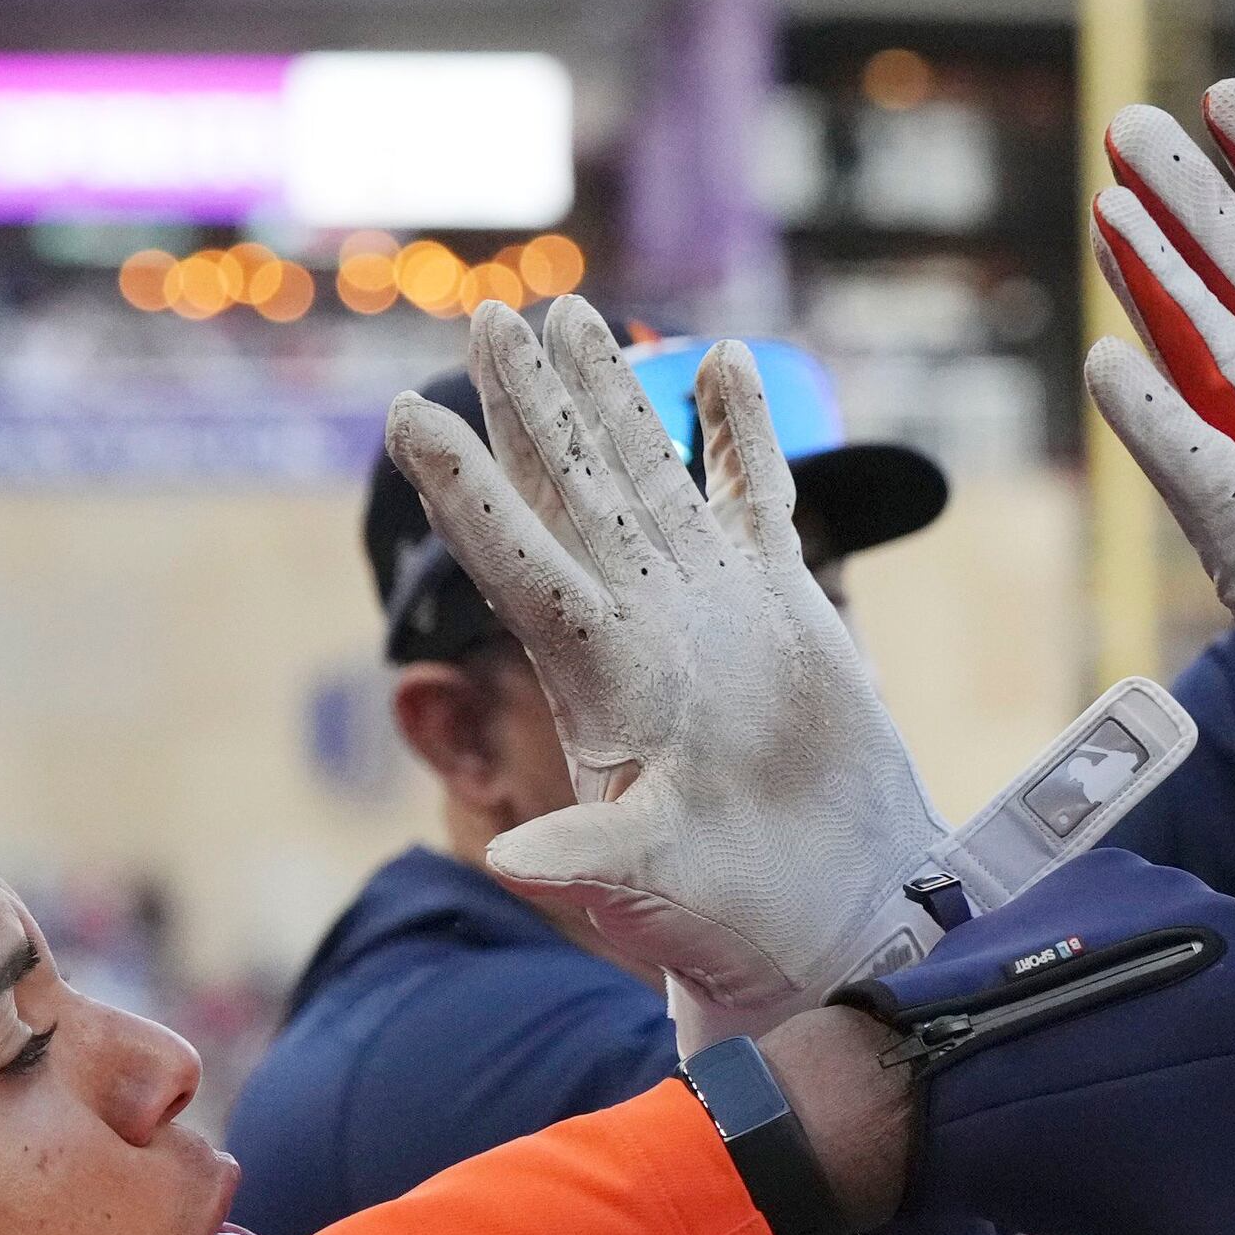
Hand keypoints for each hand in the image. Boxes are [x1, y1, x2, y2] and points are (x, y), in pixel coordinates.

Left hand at [386, 299, 950, 1029]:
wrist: (830, 920)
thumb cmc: (732, 917)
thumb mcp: (652, 890)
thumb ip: (593, 860)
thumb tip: (510, 858)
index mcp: (604, 679)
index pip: (519, 562)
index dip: (466, 490)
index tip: (404, 417)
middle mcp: (645, 627)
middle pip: (574, 490)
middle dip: (533, 403)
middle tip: (488, 318)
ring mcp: (713, 611)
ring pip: (652, 475)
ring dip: (617, 396)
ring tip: (576, 313)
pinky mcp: (784, 611)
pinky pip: (756, 498)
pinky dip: (743, 432)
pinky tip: (722, 363)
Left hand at [837, 846, 1234, 1234]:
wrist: (929, 1088)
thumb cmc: (1090, 1164)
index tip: (1198, 1177)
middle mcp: (1234, 920)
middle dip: (1226, 1094)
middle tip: (1143, 1138)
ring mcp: (1158, 885)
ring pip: (1206, 988)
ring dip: (1176, 1038)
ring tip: (1099, 1085)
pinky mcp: (1089, 878)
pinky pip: (1143, 945)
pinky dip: (1123, 988)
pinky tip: (1073, 1035)